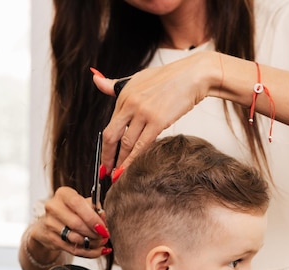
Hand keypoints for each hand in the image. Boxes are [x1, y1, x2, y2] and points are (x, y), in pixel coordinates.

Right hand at [30, 186, 110, 258]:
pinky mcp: (51, 238)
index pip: (77, 204)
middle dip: (94, 233)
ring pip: (75, 238)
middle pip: (76, 223)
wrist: (51, 221)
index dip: (92, 217)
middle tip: (105, 236)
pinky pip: (72, 249)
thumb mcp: (84, 204)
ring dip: (92, 243)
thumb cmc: (72, 210)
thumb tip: (102, 217)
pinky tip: (97, 250)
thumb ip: (95, 208)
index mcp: (63, 194)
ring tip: (101, 242)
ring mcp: (50, 223)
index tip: (103, 228)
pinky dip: (88, 252)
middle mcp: (53, 207)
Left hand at [92, 51, 216, 172]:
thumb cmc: (168, 78)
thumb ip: (114, 85)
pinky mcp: (158, 121)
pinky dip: (133, 159)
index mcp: (123, 95)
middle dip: (107, 156)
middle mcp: (130, 104)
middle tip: (106, 170)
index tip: (105, 157)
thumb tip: (95, 79)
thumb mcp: (136, 78)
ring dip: (120, 161)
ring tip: (118, 174)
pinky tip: (129, 169)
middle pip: (111, 136)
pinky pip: (142, 145)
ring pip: (126, 143)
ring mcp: (143, 113)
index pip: (109, 126)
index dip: (105, 145)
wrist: (192, 75)